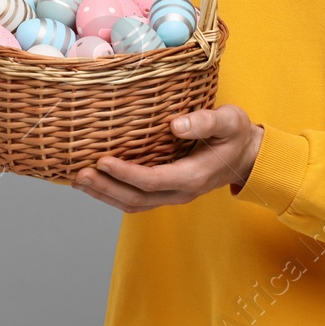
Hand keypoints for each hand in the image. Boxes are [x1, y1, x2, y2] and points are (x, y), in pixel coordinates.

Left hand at [74, 105, 263, 212]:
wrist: (246, 156)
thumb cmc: (235, 135)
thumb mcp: (229, 121)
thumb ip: (205, 121)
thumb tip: (175, 125)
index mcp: (193, 176)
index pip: (151, 180)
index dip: (125, 173)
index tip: (102, 160)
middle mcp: (180, 192)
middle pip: (136, 199)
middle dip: (105, 188)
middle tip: (79, 174)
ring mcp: (172, 195)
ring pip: (133, 204)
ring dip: (104, 194)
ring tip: (78, 181)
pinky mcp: (166, 191)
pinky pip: (136, 199)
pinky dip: (112, 193)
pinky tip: (95, 181)